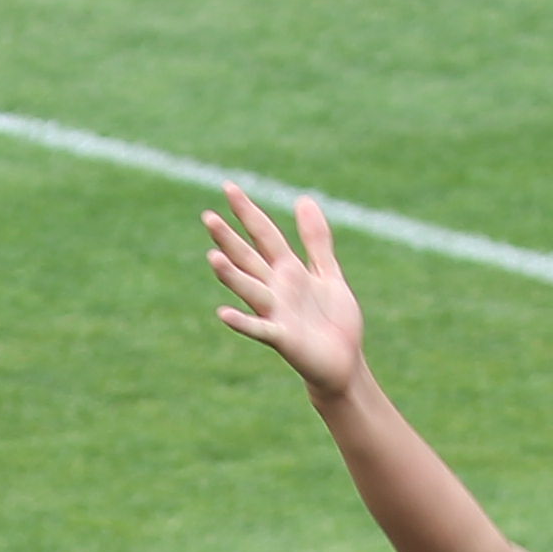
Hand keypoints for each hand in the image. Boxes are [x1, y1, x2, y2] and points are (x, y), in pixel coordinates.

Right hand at [204, 186, 371, 397]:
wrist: (344, 364)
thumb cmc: (334, 321)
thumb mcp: (328, 273)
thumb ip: (316, 240)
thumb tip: (304, 199)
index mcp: (287, 271)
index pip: (263, 235)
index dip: (247, 212)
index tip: (228, 187)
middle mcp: (276, 290)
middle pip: (249, 259)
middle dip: (229, 239)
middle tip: (207, 217)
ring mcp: (277, 313)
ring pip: (250, 289)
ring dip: (231, 276)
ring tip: (212, 257)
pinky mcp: (283, 338)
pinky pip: (260, 328)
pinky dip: (243, 322)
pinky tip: (223, 313)